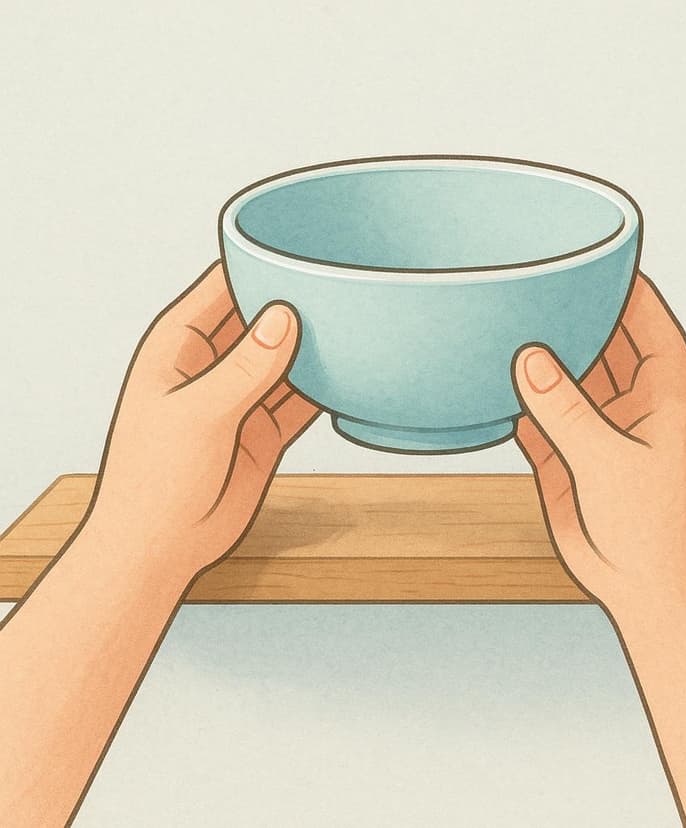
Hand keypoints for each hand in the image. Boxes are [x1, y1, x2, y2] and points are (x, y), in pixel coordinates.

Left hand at [85, 261, 318, 578]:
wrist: (160, 545)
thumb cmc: (154, 480)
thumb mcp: (199, 415)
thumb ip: (244, 368)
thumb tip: (283, 319)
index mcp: (180, 346)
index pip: (222, 287)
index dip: (258, 266)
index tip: (300, 249)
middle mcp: (213, 365)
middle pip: (260, 320)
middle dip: (295, 304)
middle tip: (340, 286)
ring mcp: (240, 397)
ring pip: (284, 359)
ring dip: (313, 347)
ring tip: (353, 325)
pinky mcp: (262, 429)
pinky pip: (298, 399)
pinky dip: (320, 389)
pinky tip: (346, 375)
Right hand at [513, 273, 685, 614]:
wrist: (639, 585)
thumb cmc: (650, 526)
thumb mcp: (608, 460)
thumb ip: (565, 408)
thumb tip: (528, 357)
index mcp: (664, 389)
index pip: (645, 315)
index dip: (619, 281)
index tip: (583, 250)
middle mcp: (632, 398)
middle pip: (600, 336)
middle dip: (569, 312)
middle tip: (527, 282)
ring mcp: (599, 422)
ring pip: (567, 372)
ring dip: (540, 353)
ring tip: (502, 321)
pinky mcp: (568, 449)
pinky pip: (541, 409)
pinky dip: (521, 394)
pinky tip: (493, 375)